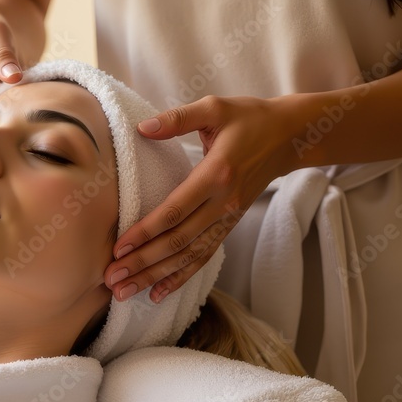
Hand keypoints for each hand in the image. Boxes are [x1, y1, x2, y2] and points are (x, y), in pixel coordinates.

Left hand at [105, 94, 301, 302]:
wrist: (290, 136)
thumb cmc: (248, 118)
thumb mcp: (214, 107)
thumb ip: (178, 118)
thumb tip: (142, 127)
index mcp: (216, 174)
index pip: (175, 211)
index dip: (146, 232)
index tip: (119, 248)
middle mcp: (224, 203)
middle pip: (178, 241)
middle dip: (143, 263)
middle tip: (111, 278)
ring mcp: (229, 217)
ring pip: (189, 255)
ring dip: (156, 277)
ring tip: (125, 292)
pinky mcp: (230, 224)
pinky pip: (204, 256)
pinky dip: (181, 277)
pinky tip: (158, 293)